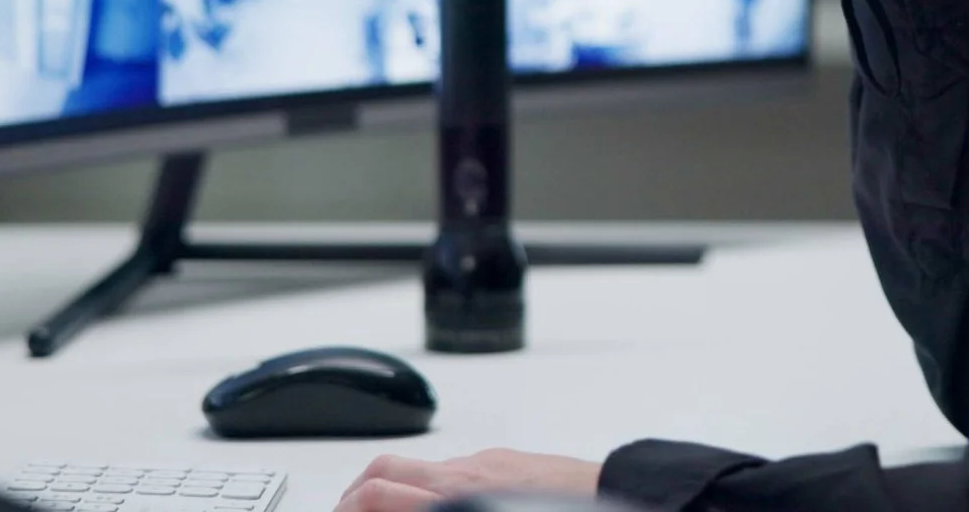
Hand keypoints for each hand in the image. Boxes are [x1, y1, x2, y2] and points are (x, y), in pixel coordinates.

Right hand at [335, 449, 602, 511]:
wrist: (623, 500)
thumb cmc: (570, 511)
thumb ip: (437, 509)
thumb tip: (405, 504)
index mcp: (453, 499)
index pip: (373, 496)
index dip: (345, 508)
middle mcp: (464, 475)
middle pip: (382, 470)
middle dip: (353, 494)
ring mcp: (486, 463)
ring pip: (419, 466)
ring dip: (393, 487)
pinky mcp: (508, 460)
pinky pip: (457, 466)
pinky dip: (435, 485)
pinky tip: (448, 506)